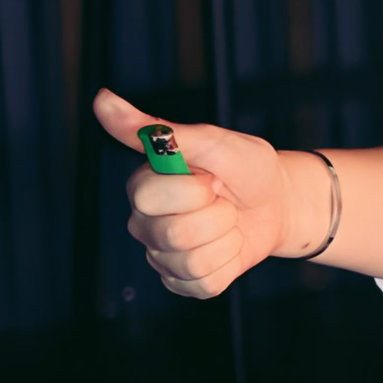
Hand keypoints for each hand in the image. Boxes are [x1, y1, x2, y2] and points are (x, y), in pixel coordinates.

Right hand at [94, 88, 311, 297]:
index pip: (149, 196)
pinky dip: (230, 264)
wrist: (279, 203)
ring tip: (229, 221)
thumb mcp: (213, 142)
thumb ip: (160, 129)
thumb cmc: (246, 169)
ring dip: (227, 238)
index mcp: (143, 186)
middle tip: (223, 199)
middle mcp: (144, 222)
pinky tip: (228, 246)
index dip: (195, 188)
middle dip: (216, 214)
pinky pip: (204, 283)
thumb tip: (102, 99)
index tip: (213, 176)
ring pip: (191, 261)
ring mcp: (161, 254)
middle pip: (173, 233)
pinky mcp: (182, 281)